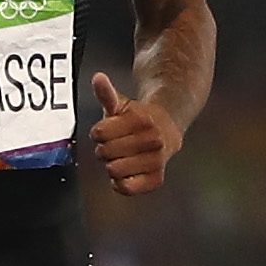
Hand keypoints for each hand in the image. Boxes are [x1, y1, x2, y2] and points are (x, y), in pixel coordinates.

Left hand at [89, 71, 181, 195]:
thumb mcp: (121, 105)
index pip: (98, 133)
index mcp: (140, 120)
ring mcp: (156, 160)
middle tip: (116, 144)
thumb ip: (107, 93)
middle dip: (105, 148)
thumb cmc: (138, 120)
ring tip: (122, 156)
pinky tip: (126, 172)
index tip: (107, 130)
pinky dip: (121, 183)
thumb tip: (98, 77)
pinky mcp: (157, 178)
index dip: (98, 132)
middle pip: (104, 153)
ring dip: (112, 165)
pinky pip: (126, 188)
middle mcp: (152, 140)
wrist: (167, 130)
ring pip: (113, 171)